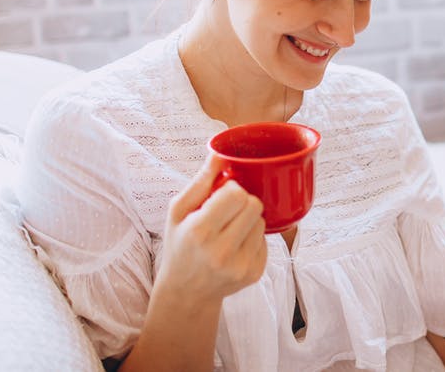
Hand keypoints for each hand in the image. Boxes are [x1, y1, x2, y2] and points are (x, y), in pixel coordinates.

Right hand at [158, 155, 268, 303]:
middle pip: (254, 205)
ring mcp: (240, 266)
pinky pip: (266, 241)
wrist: (186, 291)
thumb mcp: (178, 211)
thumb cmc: (180, 245)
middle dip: (243, 202)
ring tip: (229, 230)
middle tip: (227, 211)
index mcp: (199, 232)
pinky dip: (253, 238)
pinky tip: (236, 246)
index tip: (222, 195)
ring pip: (262, 222)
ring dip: (249, 220)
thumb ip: (201, 181)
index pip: (236, 194)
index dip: (232, 189)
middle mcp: (221, 252)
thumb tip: (219, 153)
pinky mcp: (254, 274)